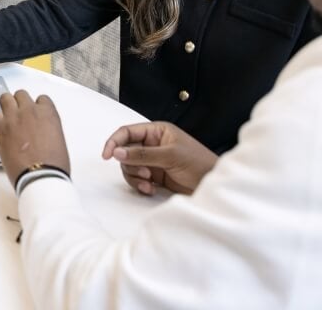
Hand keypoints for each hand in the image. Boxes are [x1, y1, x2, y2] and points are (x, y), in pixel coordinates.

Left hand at [0, 90, 70, 187]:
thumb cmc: (52, 165)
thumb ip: (48, 130)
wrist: (40, 175)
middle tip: (18, 114)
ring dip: (5, 105)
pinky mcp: (0, 127)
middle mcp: (31, 111)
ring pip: (5, 98)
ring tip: (5, 115)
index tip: (34, 113)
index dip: (36, 106)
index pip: (41, 99)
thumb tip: (41, 133)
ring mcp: (14, 117)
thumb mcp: (58, 141)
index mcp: (48, 114)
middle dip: (19, 103)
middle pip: (21, 95)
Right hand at [101, 121, 216, 195]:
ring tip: (149, 184)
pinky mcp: (155, 176)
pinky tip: (151, 189)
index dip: (114, 142)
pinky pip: (137, 179)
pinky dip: (140, 185)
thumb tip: (117, 152)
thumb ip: (142, 154)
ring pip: (129, 167)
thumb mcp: (170, 156)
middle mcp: (153, 144)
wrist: (214, 185)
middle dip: (130, 164)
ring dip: (135, 177)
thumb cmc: (199, 164)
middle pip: (125, 151)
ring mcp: (153, 160)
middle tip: (145, 174)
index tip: (107, 155)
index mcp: (157, 131)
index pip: (127, 132)